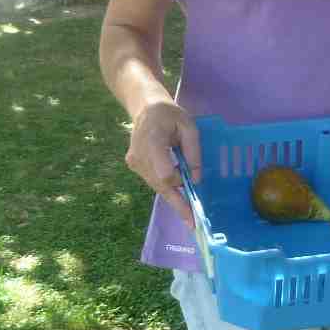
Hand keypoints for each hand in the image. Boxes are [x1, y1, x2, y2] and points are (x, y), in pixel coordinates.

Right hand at [125, 100, 200, 221]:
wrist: (145, 107)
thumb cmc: (169, 114)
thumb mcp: (188, 126)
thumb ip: (193, 152)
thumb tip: (196, 179)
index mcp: (153, 141)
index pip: (164, 173)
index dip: (178, 187)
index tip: (192, 199)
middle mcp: (139, 155)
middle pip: (159, 184)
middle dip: (177, 202)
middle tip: (191, 222)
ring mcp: (134, 162)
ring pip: (156, 185)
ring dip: (173, 196)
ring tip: (188, 210)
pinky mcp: (133, 165)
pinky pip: (153, 180)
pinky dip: (166, 187)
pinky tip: (178, 195)